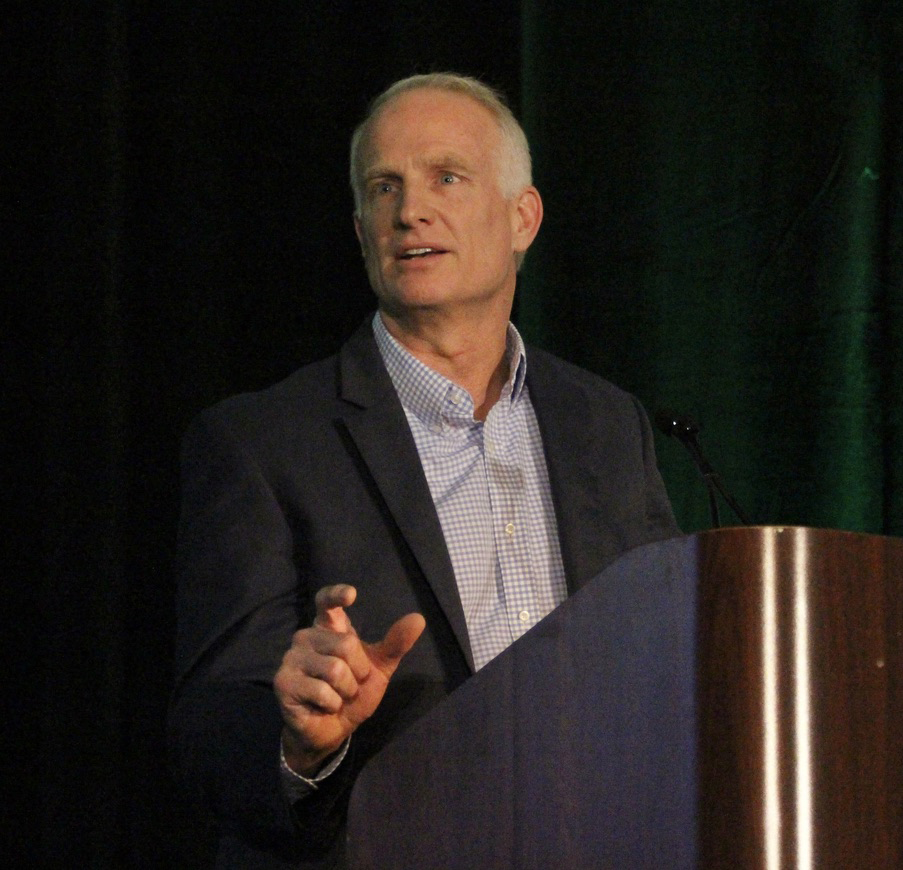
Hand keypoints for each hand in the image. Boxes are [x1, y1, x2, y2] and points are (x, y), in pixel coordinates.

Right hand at [274, 584, 424, 776]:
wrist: (332, 730)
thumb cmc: (353, 693)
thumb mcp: (379, 668)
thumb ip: (396, 644)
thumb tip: (418, 618)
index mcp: (328, 627)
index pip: (327, 601)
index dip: (336, 595)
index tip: (352, 595)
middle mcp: (306, 636)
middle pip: (346, 644)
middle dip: (359, 672)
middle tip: (351, 685)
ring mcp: (291, 658)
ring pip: (335, 669)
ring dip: (347, 690)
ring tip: (338, 696)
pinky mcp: (284, 682)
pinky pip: (322, 691)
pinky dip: (333, 704)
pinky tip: (324, 707)